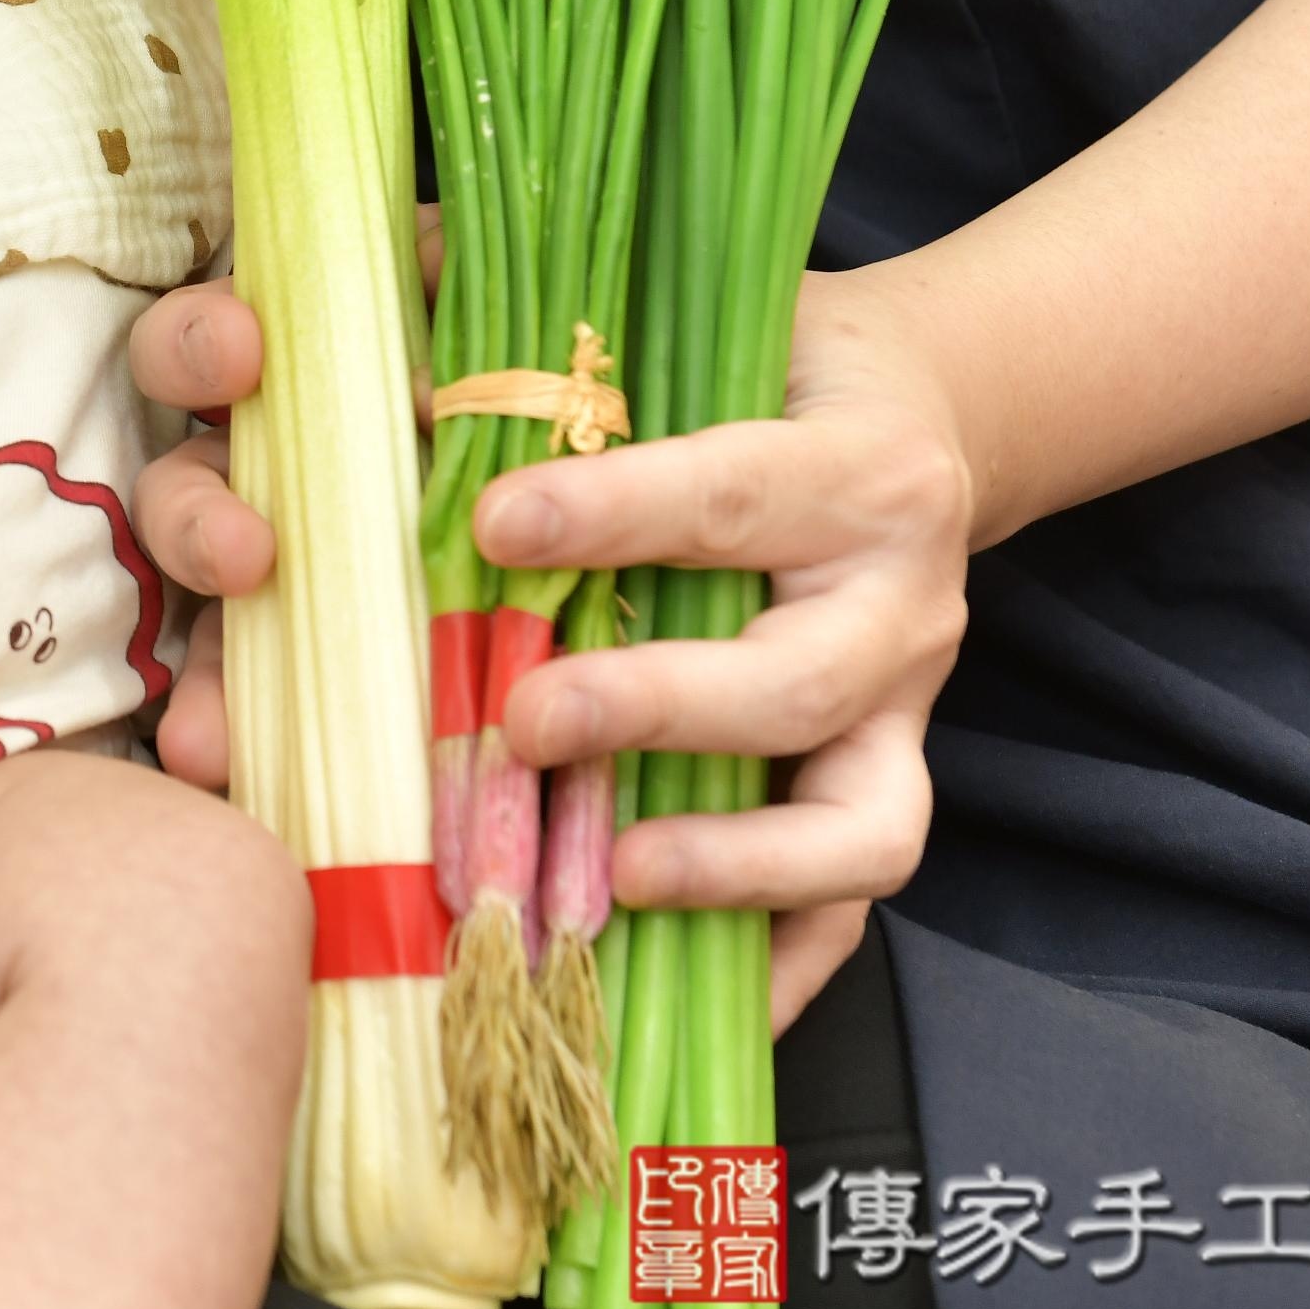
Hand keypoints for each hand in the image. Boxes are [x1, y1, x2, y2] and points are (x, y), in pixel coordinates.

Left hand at [470, 268, 972, 1027]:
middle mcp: (900, 597)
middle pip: (792, 678)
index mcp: (851, 462)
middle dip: (655, 708)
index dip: (616, 512)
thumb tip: (386, 298)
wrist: (924, 414)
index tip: (494, 526)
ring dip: (732, 867)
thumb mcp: (689, 308)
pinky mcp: (898, 783)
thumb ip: (549, 312)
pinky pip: (857, 907)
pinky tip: (689, 1010)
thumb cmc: (767, 361)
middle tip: (523, 722)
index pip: (731, 490)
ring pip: (861, 821)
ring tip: (611, 883)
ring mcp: (909, 711)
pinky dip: (783, 968)